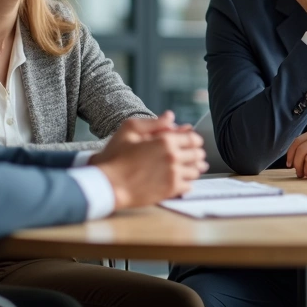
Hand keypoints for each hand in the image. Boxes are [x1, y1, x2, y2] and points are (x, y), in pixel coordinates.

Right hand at [91, 114, 208, 209]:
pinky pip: (189, 186)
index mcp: (166, 141)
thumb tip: (170, 116)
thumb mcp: (129, 130)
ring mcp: (173, 175)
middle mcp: (173, 157)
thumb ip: (153, 122)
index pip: (193, 139)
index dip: (194, 140)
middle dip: (196, 154)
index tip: (190, 142)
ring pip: (196, 171)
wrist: (109, 184)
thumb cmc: (115, 156)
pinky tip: (181, 180)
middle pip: (198, 155)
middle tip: (193, 155)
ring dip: (194, 168)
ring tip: (189, 168)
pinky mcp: (170, 190)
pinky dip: (187, 182)